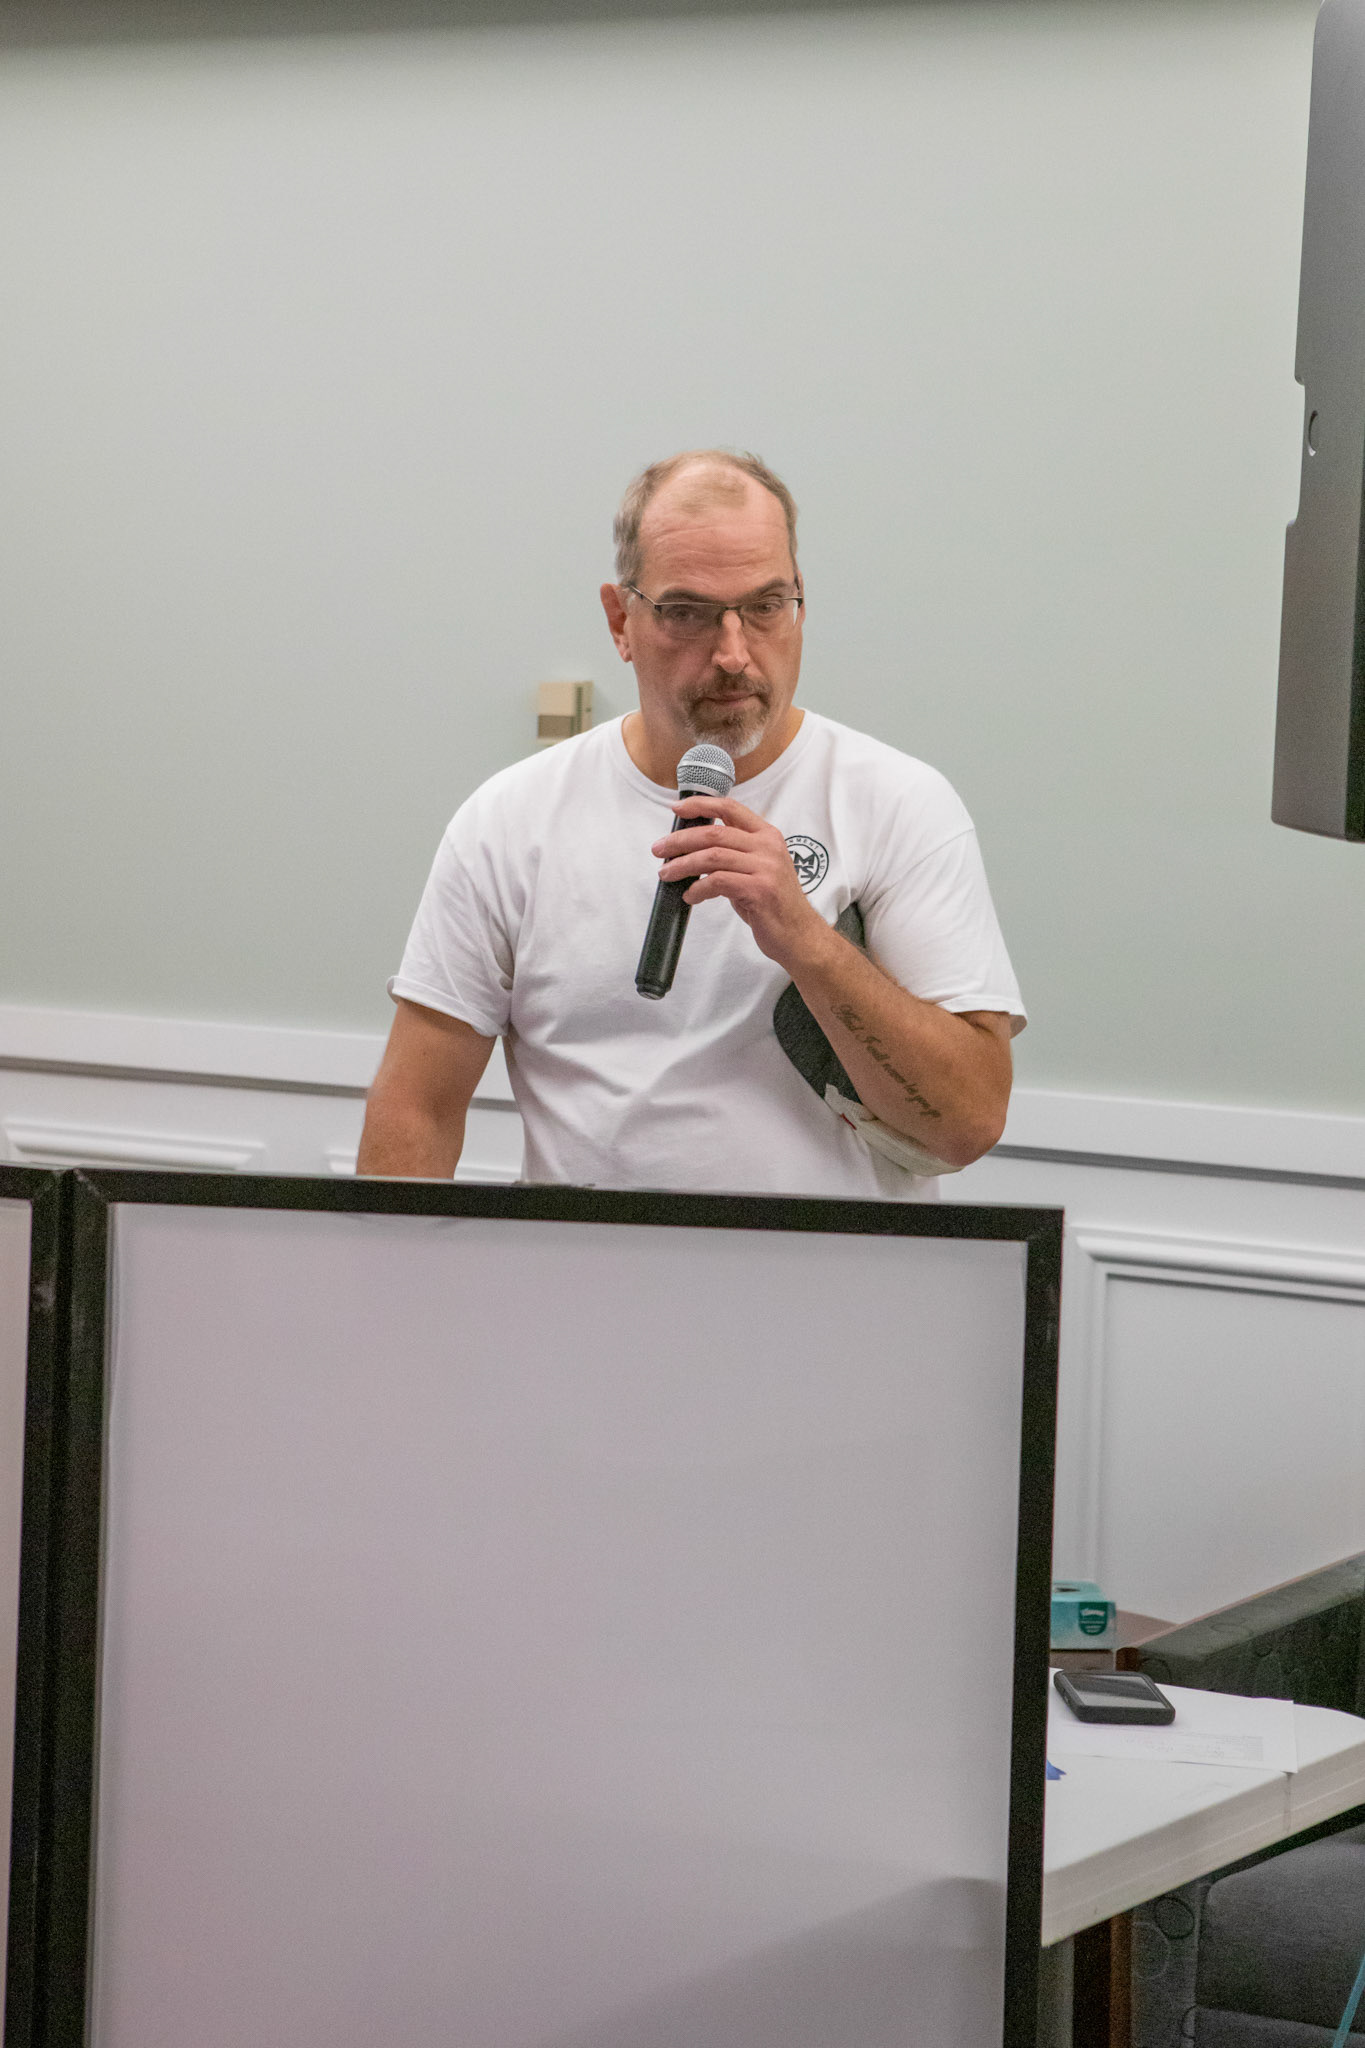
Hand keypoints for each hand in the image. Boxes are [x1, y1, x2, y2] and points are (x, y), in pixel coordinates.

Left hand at [651, 795, 829, 969]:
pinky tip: (690, 896)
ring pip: (712, 857)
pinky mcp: (760, 890)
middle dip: (680, 840)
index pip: (730, 808)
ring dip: (683, 865)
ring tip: (666, 874)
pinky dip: (698, 889)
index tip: (677, 809)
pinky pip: (718, 882)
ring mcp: (766, 868)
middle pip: (714, 833)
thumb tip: (692, 849)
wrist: (799, 934)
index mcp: (767, 836)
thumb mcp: (757, 870)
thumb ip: (733, 854)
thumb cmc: (773, 904)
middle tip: (659, 849)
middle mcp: (768, 847)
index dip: (700, 805)